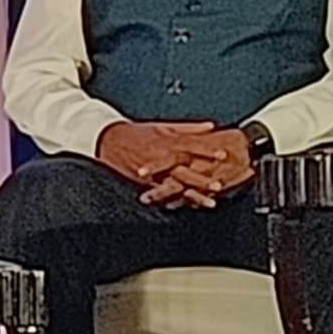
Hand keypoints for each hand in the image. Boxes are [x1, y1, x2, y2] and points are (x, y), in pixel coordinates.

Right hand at [99, 120, 251, 207]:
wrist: (109, 140)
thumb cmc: (138, 133)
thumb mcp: (164, 126)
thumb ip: (189, 128)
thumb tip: (211, 127)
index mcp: (169, 141)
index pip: (193, 146)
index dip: (208, 151)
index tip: (223, 155)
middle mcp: (163, 157)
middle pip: (187, 169)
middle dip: (203, 178)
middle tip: (219, 184)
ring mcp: (155, 172)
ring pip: (178, 185)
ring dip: (193, 193)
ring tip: (208, 202)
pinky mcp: (145, 183)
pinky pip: (162, 193)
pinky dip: (173, 200)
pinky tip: (184, 208)